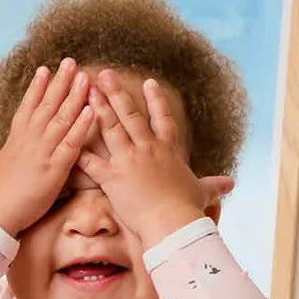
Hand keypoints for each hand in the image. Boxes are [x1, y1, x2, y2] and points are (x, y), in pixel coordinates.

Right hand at [0, 59, 92, 237]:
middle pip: (47, 104)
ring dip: (74, 96)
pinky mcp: (54, 168)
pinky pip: (71, 143)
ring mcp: (43, 151)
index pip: (28, 106)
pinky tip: (90, 110)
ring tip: (84, 78)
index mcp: (16, 138)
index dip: (37, 87)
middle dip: (60, 82)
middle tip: (71, 62)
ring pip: (61, 118)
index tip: (45, 69)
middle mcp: (30, 139)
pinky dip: (81, 126)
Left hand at [78, 72, 232, 249]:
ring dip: (97, 108)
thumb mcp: (202, 194)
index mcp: (168, 152)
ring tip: (86, 91)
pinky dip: (78, 152)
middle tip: (105, 75)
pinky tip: (67, 138)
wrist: (173, 223)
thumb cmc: (187, 210)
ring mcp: (129, 162)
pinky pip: (91, 163)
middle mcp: (148, 150)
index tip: (148, 82)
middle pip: (130, 115)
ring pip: (111, 129)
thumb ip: (213, 186)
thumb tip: (231, 185)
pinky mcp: (113, 179)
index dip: (155, 101)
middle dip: (117, 93)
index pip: (162, 120)